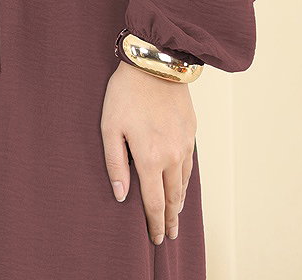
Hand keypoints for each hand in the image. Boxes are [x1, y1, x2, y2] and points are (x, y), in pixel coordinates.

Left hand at [100, 60, 196, 245]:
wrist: (156, 63)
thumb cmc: (126, 93)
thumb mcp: (110, 127)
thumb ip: (115, 164)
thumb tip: (121, 195)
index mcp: (149, 159)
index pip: (154, 202)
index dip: (155, 223)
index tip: (156, 238)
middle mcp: (171, 156)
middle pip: (173, 198)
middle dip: (170, 219)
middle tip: (169, 235)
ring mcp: (184, 144)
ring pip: (184, 182)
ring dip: (180, 201)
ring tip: (176, 215)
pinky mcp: (191, 131)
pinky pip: (190, 163)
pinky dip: (186, 179)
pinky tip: (182, 182)